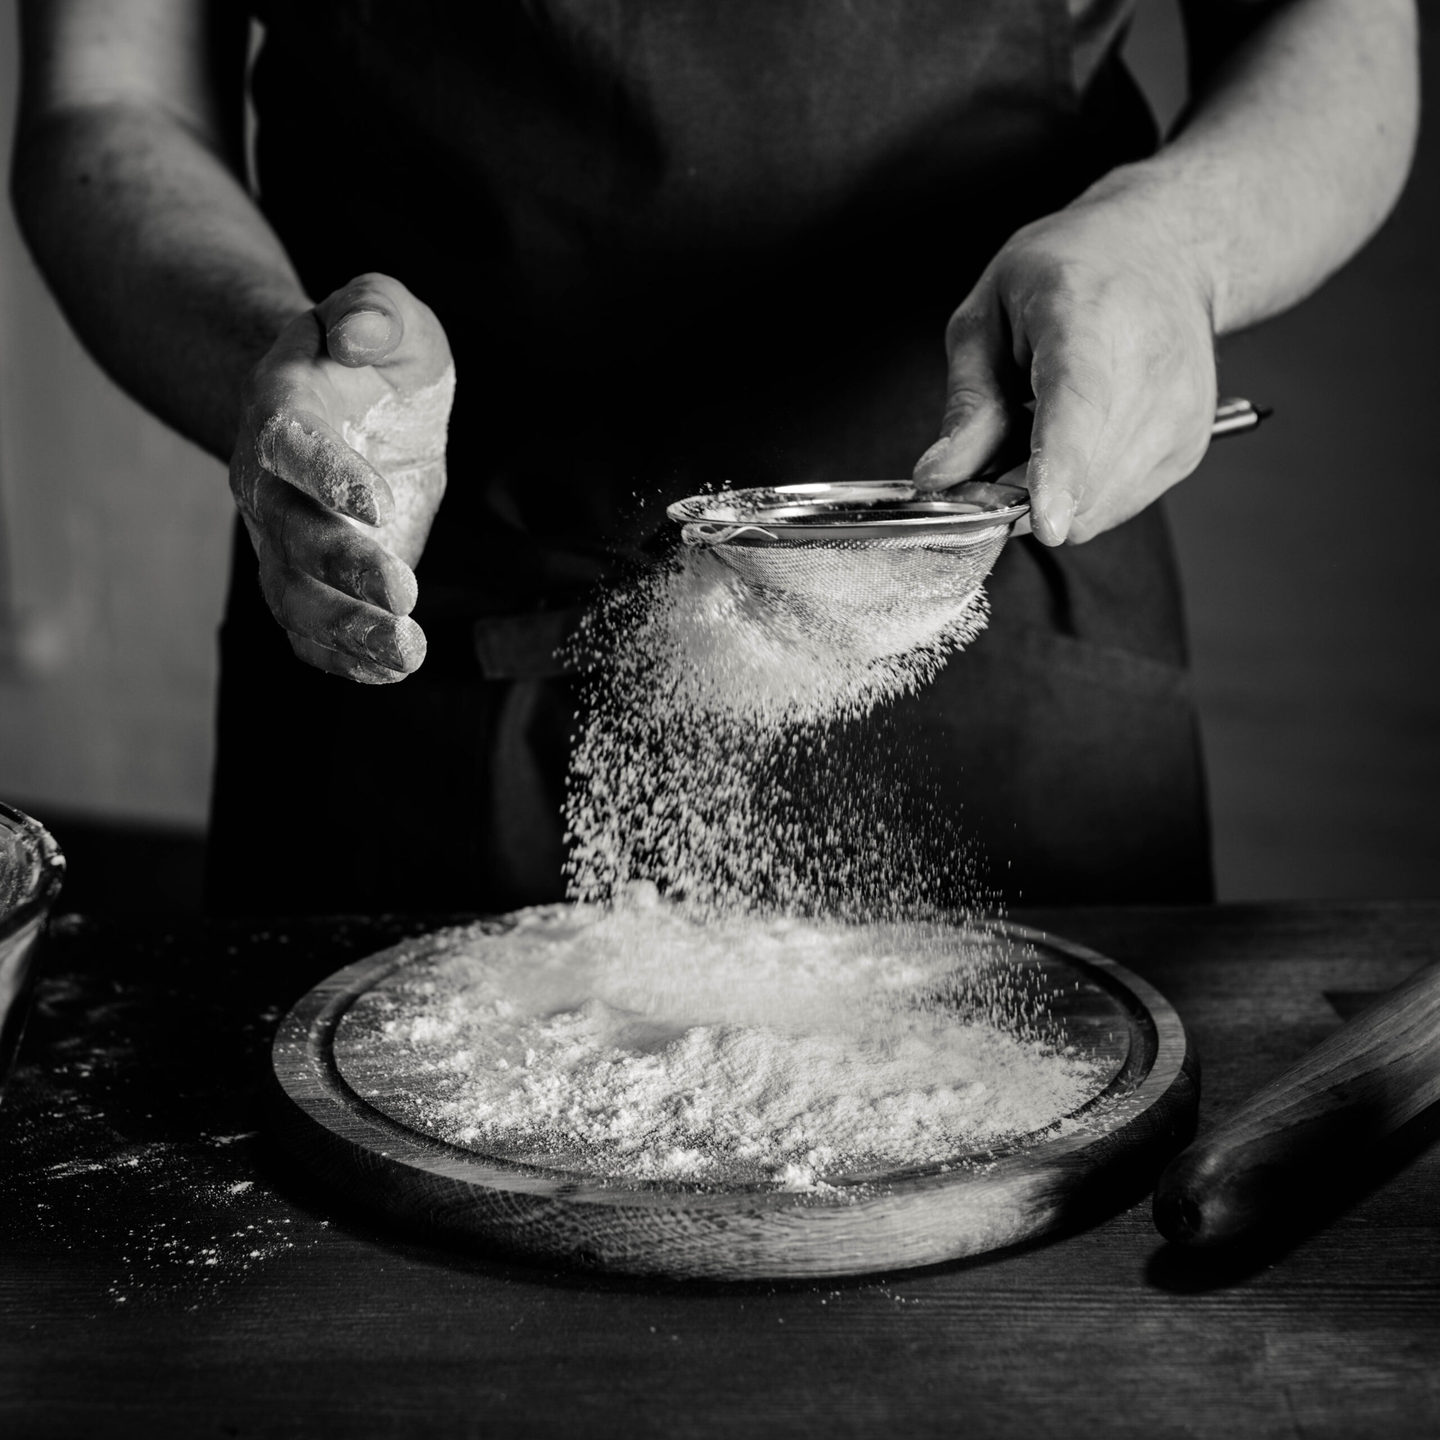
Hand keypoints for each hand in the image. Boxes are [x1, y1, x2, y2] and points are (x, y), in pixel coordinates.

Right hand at [230, 273, 455, 681]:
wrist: (343, 400)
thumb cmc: (371, 352)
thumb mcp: (386, 309)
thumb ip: (375, 311)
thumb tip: (358, 335)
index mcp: (283, 411)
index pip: (290, 446)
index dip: (327, 476)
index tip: (378, 504)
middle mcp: (270, 483)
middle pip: (290, 535)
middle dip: (342, 568)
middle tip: (403, 593)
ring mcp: (285, 539)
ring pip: (294, 596)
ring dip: (347, 630)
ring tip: (407, 651)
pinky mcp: (313, 579)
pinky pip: (309, 630)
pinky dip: (345, 657)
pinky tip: (395, 669)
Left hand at [912, 191, 1217, 544]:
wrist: (1164, 253)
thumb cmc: (1069, 272)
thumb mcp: (988, 315)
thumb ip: (967, 403)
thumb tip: (939, 478)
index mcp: (1086, 318)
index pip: (1079, 404)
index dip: (1060, 468)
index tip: (1047, 521)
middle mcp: (1150, 367)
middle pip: (1081, 475)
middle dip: (1020, 491)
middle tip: (1001, 444)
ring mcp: (1179, 413)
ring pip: (1095, 507)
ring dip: (1051, 493)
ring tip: (1046, 428)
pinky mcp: (1188, 448)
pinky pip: (1114, 507)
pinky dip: (1082, 492)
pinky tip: (1081, 440)